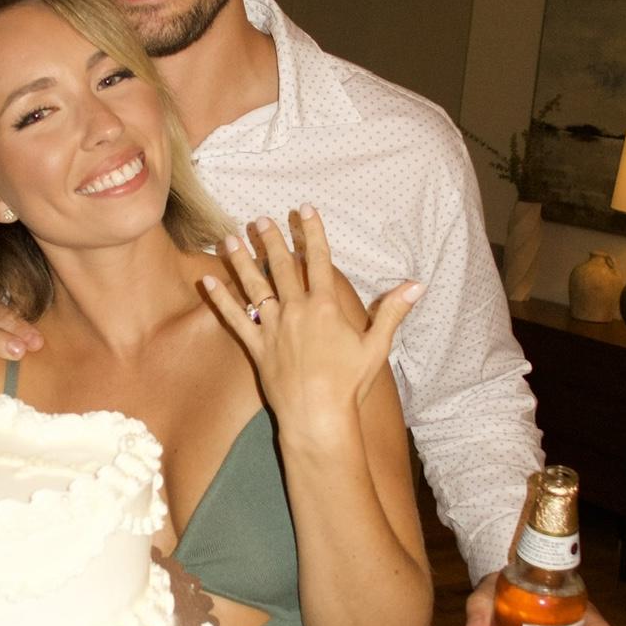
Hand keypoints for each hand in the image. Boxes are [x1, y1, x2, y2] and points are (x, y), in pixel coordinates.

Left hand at [201, 204, 422, 432]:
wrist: (317, 416)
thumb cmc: (349, 384)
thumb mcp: (377, 347)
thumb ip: (392, 312)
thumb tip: (417, 284)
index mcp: (325, 306)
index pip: (319, 260)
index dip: (312, 233)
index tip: (304, 209)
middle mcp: (296, 310)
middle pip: (281, 267)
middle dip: (271, 240)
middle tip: (260, 219)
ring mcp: (273, 327)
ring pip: (254, 286)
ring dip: (241, 260)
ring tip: (229, 238)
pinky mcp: (256, 346)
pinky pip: (235, 317)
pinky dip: (221, 299)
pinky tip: (208, 281)